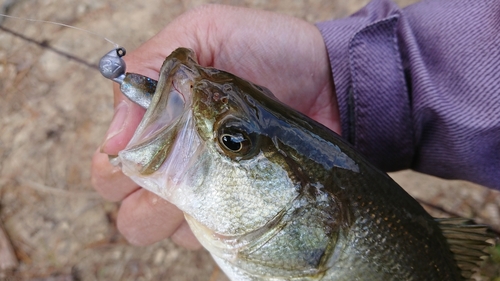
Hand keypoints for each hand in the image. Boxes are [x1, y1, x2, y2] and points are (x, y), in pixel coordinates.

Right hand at [91, 4, 339, 248]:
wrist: (327, 81)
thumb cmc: (266, 51)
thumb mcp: (204, 34)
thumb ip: (151, 66)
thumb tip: (113, 137)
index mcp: (156, 128)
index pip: (109, 168)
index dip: (118, 167)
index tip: (149, 150)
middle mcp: (173, 168)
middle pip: (127, 212)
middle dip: (145, 196)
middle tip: (184, 166)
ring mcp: (205, 195)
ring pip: (163, 231)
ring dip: (182, 210)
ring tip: (221, 174)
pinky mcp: (237, 212)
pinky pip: (205, 239)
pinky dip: (217, 221)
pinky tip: (244, 189)